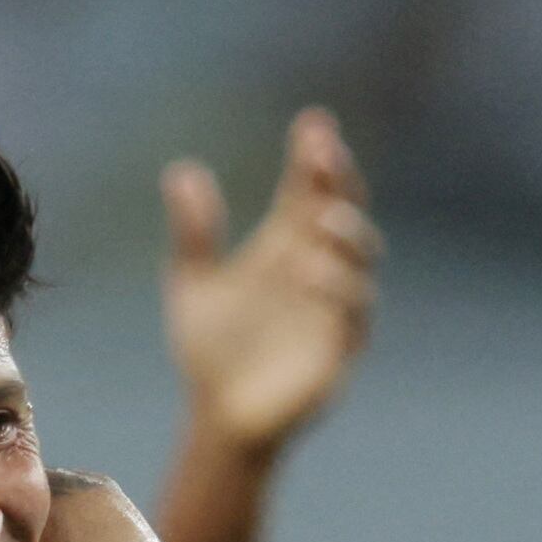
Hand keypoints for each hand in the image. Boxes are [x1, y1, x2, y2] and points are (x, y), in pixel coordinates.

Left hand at [164, 109, 381, 456]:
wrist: (220, 417)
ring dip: (345, 235)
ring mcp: (336, 305)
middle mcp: (321, 267)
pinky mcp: (341, 346)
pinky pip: (352, 312)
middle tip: (324, 155)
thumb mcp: (192, 284)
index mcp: (289, 246)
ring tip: (318, 218)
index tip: (312, 124)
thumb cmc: (212, 349)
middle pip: (344, 212)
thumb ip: (194, 232)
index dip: (316, 157)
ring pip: (361, 260)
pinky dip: (336, 289)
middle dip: (340, 183)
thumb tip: (180, 171)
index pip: (311, 190)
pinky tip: (308, 272)